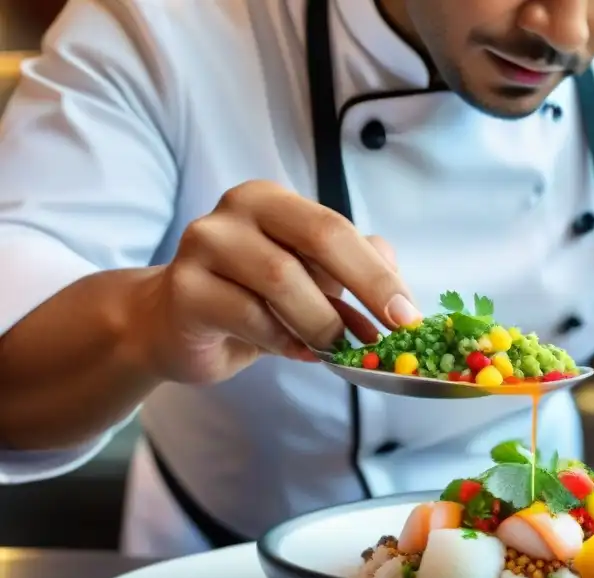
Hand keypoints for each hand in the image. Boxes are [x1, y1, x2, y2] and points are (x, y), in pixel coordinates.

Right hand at [135, 180, 420, 383]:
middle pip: (317, 238)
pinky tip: (297, 351)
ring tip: (335, 348)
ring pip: (283, 281)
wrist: (174, 325)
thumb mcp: (309, 281)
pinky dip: (284, 341)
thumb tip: (399, 294)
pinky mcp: (185, 290)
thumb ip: (352, 273)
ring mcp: (204, 245)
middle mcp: (237, 210)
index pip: (338, 228)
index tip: (409, 317)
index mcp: (272, 200)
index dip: (378, 274)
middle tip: (388, 334)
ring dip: (320, 323)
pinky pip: (250, 317)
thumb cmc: (251, 299)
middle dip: (364, 287)